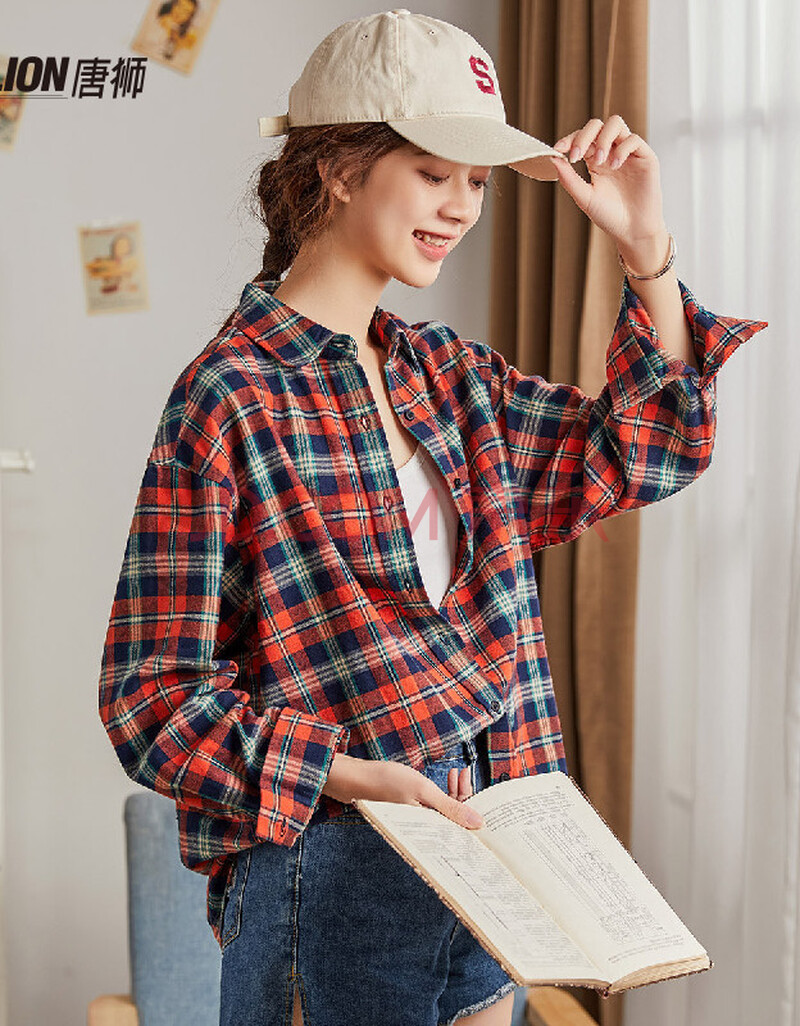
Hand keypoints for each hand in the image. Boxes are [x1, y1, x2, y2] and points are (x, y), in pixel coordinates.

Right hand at [322, 754, 483, 828]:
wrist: (357, 777)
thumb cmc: (387, 783)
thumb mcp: (423, 790)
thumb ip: (451, 807)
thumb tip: (479, 824)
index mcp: (428, 831)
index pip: (460, 827)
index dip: (471, 807)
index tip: (475, 785)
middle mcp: (424, 829)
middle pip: (455, 819)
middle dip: (463, 796)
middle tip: (463, 772)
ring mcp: (419, 819)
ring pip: (446, 811)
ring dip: (454, 791)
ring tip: (456, 772)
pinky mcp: (414, 810)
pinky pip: (436, 806)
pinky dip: (443, 791)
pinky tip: (448, 776)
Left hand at [512, 115, 666, 255]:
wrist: (632, 231)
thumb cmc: (609, 216)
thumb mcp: (584, 197)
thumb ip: (569, 179)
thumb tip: (552, 158)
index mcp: (594, 160)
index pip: (581, 138)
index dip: (569, 139)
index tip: (558, 149)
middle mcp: (611, 152)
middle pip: (597, 125)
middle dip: (584, 136)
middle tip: (577, 155)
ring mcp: (628, 152)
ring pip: (615, 124)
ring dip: (603, 138)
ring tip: (599, 160)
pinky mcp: (645, 156)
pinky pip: (633, 139)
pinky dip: (621, 149)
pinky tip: (615, 166)